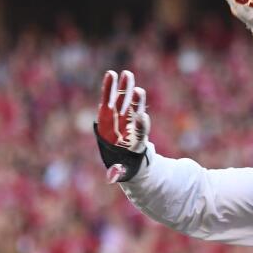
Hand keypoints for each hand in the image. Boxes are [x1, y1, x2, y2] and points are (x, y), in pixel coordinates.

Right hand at [94, 69, 148, 183]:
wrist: (126, 158)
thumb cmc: (125, 167)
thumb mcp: (122, 172)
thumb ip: (117, 172)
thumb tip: (112, 178)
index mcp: (135, 143)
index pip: (140, 133)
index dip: (141, 125)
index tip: (142, 117)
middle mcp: (130, 128)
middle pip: (134, 113)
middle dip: (136, 102)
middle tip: (138, 90)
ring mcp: (122, 119)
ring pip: (125, 102)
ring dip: (126, 89)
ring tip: (127, 74)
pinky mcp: (111, 113)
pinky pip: (110, 99)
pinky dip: (110, 88)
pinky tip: (111, 74)